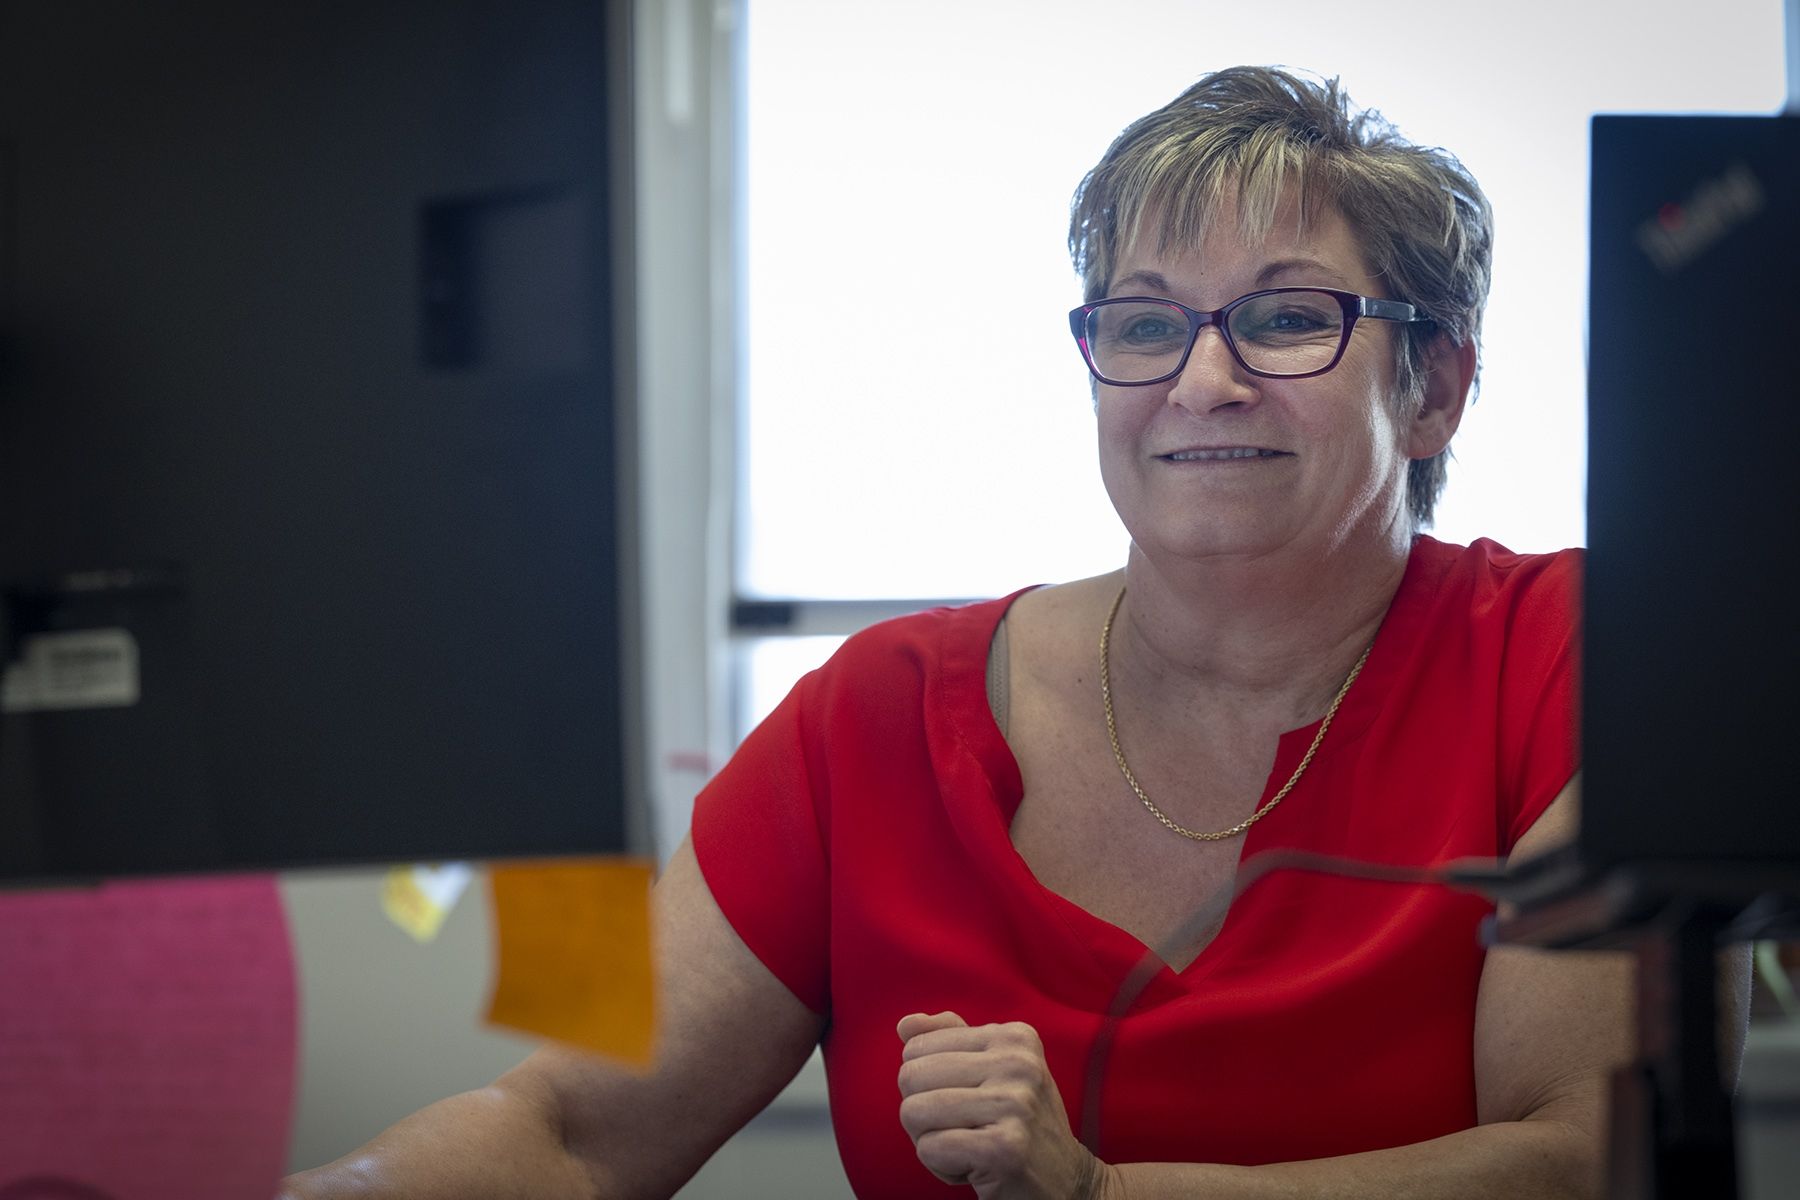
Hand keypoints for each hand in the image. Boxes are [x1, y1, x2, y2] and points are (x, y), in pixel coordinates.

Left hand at [896, 1011, 1113, 1199]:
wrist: (1070, 1182)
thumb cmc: (1020, 1124)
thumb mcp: (993, 1071)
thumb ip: (949, 1040)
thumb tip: (905, 1025)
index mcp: (1013, 1037)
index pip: (917, 1047)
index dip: (928, 1084)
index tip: (968, 1102)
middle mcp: (1018, 1063)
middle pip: (910, 1077)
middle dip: (922, 1113)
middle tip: (963, 1129)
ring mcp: (1014, 1104)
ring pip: (914, 1112)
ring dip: (930, 1142)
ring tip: (969, 1147)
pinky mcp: (1004, 1148)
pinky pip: (929, 1148)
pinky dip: (939, 1166)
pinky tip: (975, 1168)